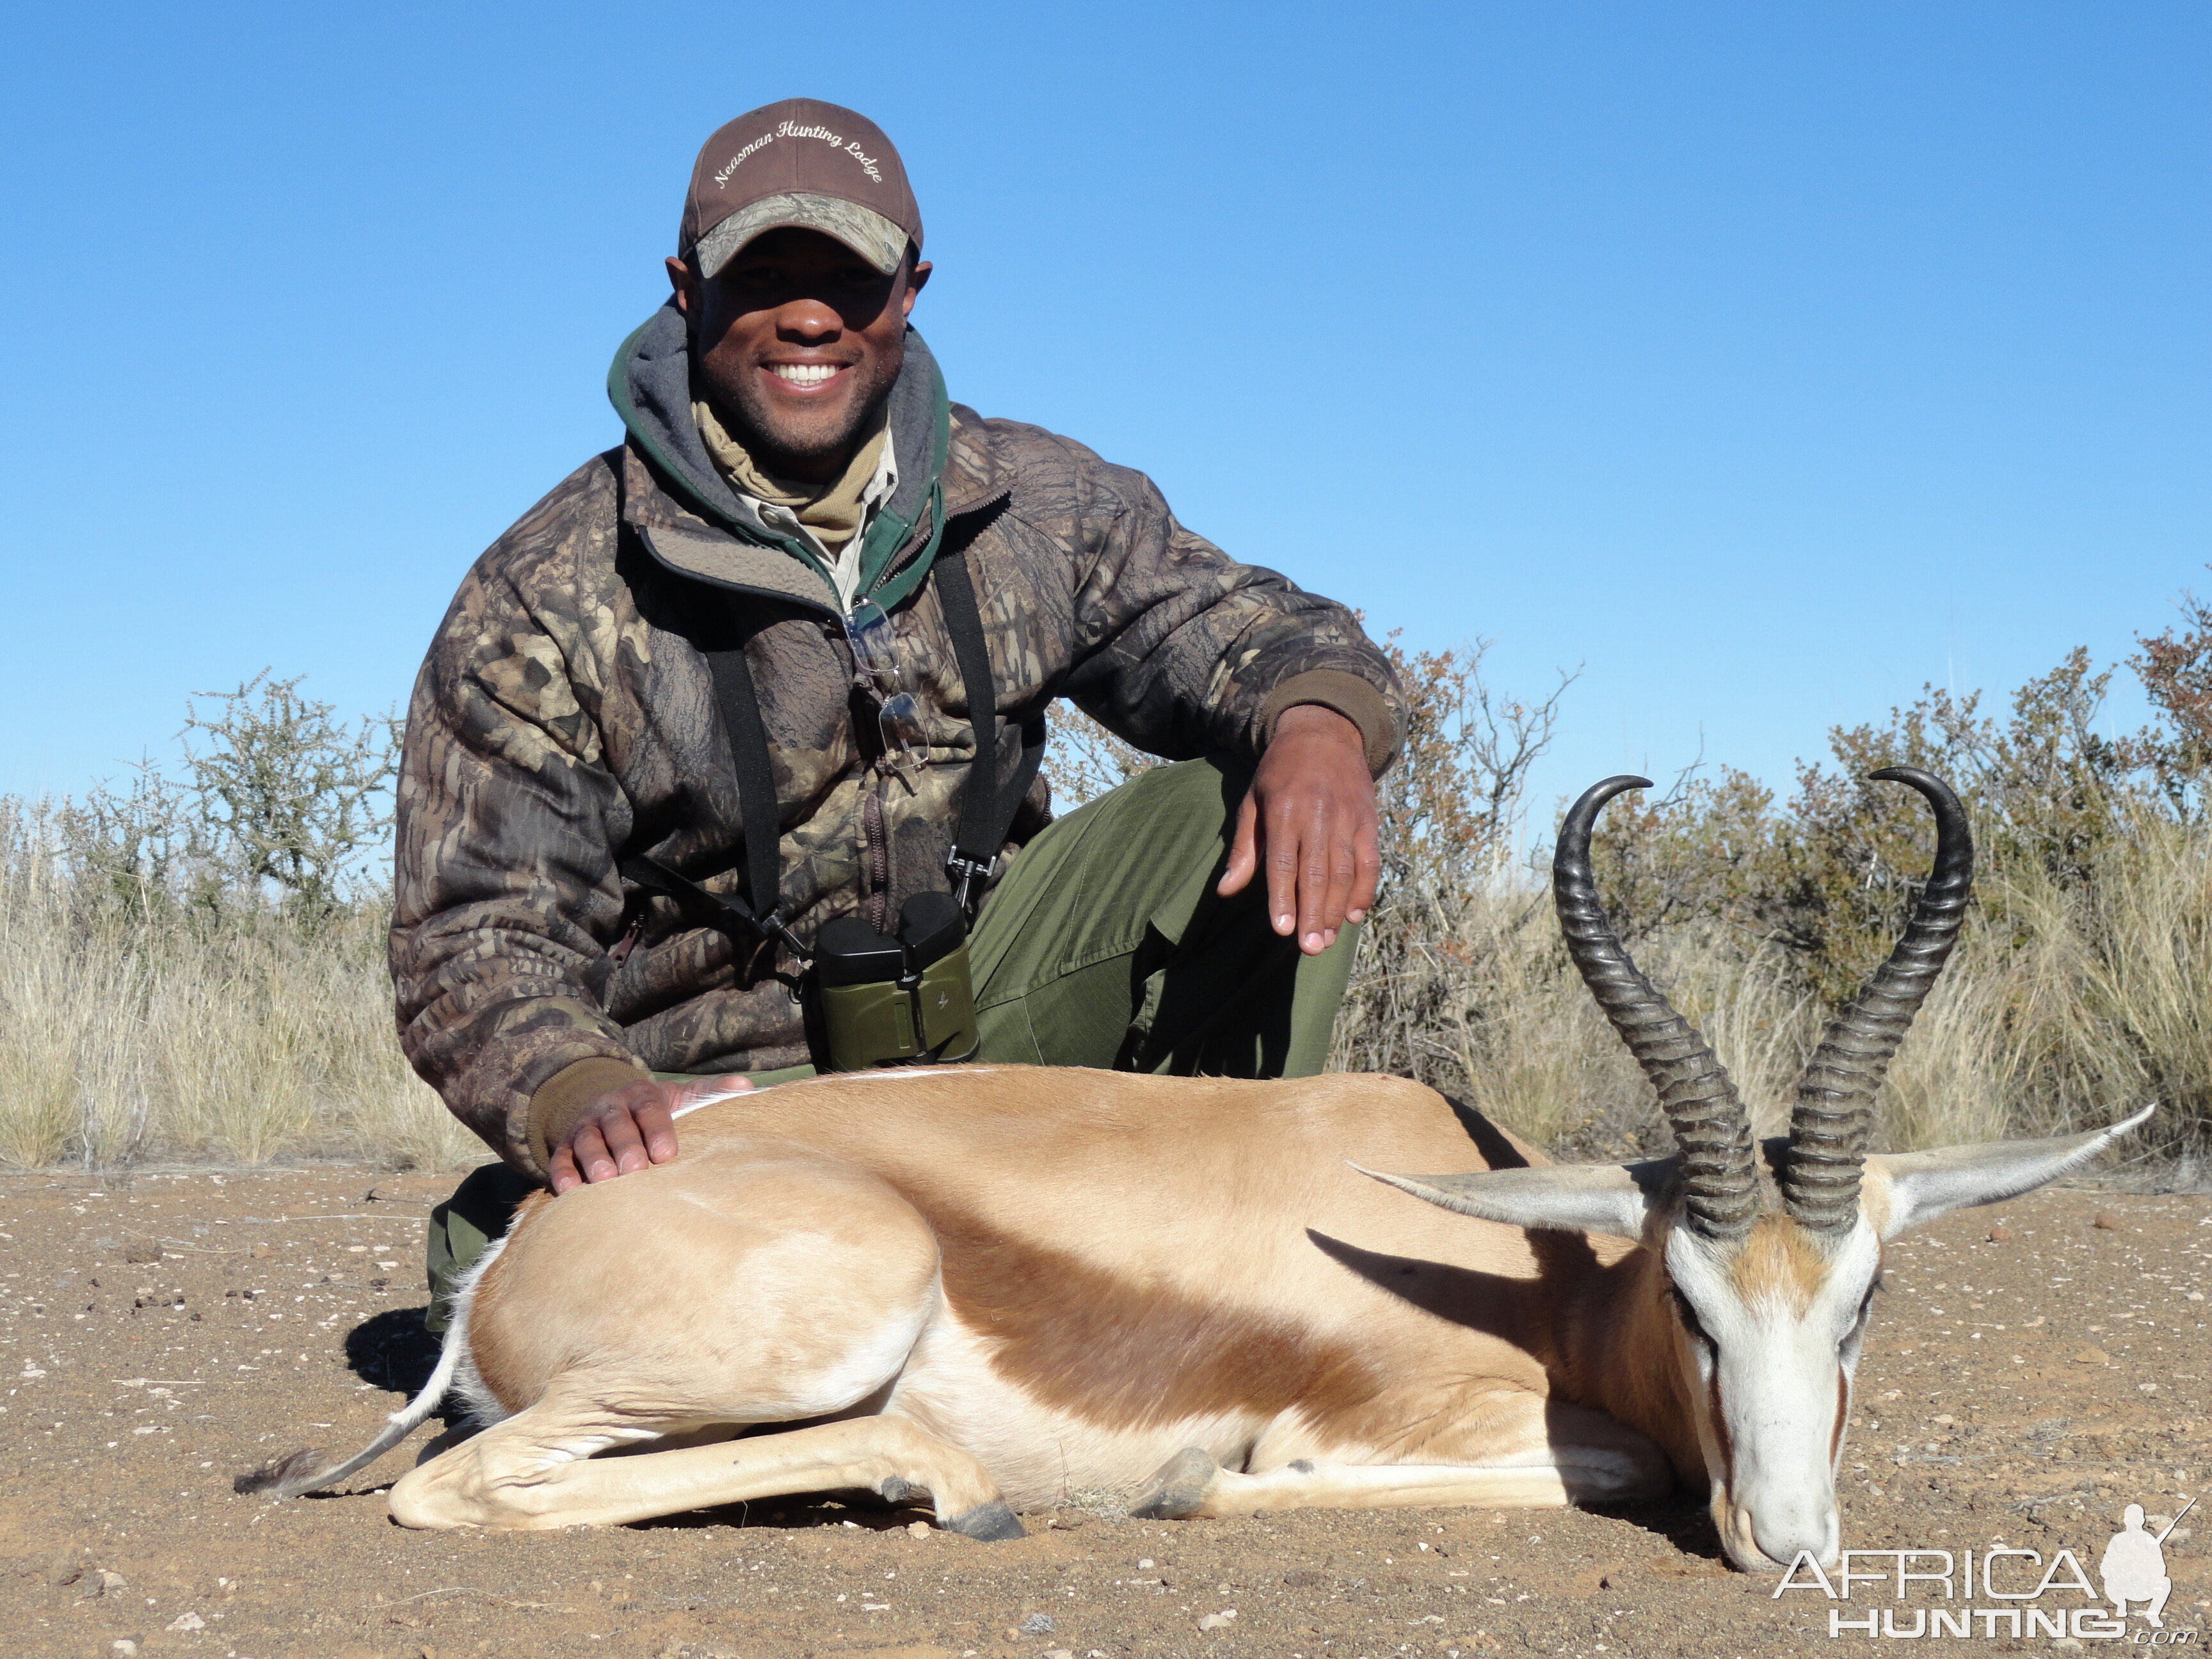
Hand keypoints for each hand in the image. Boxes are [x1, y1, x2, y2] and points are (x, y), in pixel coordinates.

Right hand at [547, 1073, 753, 1194]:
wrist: (611, 1108)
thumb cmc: (657, 1111)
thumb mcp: (683, 1096)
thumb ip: (712, 1093)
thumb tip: (746, 1086)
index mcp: (641, 1093)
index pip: (650, 1107)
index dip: (657, 1128)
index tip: (667, 1153)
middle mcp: (610, 1107)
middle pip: (616, 1124)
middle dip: (625, 1145)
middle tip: (635, 1169)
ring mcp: (585, 1128)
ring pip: (586, 1140)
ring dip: (594, 1159)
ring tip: (604, 1180)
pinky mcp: (565, 1149)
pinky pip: (560, 1159)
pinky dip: (562, 1174)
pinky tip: (571, 1191)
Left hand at [1217, 703, 1380, 954]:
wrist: (1324, 733)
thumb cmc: (1279, 773)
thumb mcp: (1253, 802)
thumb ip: (1244, 849)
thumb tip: (1226, 891)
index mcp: (1285, 810)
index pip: (1284, 862)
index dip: (1284, 897)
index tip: (1282, 930)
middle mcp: (1319, 814)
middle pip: (1317, 873)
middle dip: (1313, 914)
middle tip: (1309, 948)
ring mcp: (1348, 818)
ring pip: (1345, 871)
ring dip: (1335, 909)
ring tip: (1326, 940)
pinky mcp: (1368, 820)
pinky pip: (1369, 861)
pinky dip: (1363, 890)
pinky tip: (1352, 915)